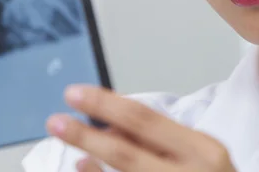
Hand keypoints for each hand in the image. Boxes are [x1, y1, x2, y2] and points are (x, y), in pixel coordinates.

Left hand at [46, 85, 236, 171]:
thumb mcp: (199, 154)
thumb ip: (161, 137)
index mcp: (203, 150)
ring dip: (89, 155)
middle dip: (86, 134)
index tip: (75, 94)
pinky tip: (83, 168)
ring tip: (63, 142)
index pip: (144, 119)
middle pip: (126, 151)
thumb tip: (110, 121)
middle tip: (55, 120)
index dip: (105, 104)